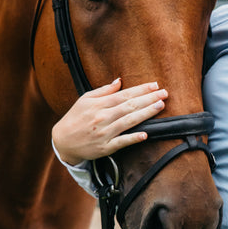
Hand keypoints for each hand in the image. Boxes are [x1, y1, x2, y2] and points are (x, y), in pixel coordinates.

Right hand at [52, 78, 166, 164]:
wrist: (62, 141)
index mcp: (99, 105)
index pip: (124, 95)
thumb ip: (103, 91)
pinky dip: (133, 138)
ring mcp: (105, 133)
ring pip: (129, 122)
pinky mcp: (105, 147)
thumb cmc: (75, 118)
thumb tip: (119, 81)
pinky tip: (146, 134)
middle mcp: (103, 117)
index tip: (155, 85)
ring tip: (160, 106)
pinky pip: (122, 142)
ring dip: (146, 113)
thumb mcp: (85, 100)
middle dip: (148, 99)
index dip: (141, 90)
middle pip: (130, 106)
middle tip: (164, 94)